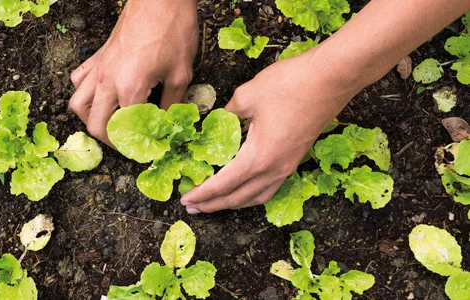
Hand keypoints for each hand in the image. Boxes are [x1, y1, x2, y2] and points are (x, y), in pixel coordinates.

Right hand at [69, 0, 197, 143]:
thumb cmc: (173, 31)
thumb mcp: (181, 73)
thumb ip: (172, 104)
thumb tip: (168, 125)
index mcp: (129, 88)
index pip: (124, 130)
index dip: (135, 146)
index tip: (146, 151)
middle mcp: (107, 81)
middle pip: (94, 124)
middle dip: (110, 140)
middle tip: (127, 143)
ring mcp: (99, 68)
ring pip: (78, 104)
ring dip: (91, 119)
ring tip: (109, 124)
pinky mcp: (97, 56)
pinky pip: (79, 81)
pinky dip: (85, 94)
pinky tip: (101, 96)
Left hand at [180, 49, 361, 212]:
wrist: (332, 78)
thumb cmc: (290, 84)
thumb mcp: (247, 96)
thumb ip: (226, 115)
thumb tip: (215, 124)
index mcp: (258, 157)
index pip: (222, 184)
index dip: (202, 194)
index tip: (185, 199)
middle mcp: (274, 169)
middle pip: (238, 198)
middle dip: (213, 204)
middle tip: (192, 207)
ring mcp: (288, 166)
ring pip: (256, 197)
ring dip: (233, 203)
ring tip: (214, 204)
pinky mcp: (296, 159)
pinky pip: (270, 187)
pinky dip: (251, 194)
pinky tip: (244, 189)